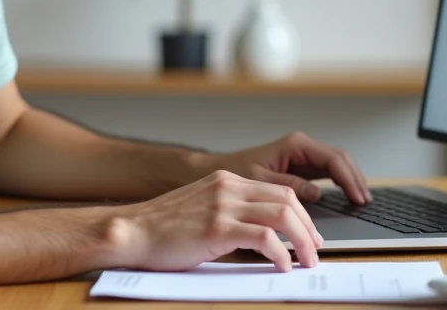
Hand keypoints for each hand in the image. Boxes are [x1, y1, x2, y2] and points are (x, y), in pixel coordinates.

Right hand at [115, 170, 321, 271]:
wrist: (131, 231)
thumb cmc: (162, 229)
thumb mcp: (202, 209)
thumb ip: (230, 213)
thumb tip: (263, 237)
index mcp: (227, 181)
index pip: (278, 190)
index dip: (301, 215)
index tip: (308, 235)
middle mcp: (228, 187)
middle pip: (287, 200)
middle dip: (308, 227)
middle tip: (314, 250)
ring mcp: (223, 205)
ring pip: (282, 215)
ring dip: (301, 241)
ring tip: (306, 261)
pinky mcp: (217, 227)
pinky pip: (264, 237)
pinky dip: (280, 253)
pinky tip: (282, 265)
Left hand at [206, 131, 370, 204]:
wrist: (217, 170)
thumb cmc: (234, 172)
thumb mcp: (259, 181)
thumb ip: (288, 186)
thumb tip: (316, 194)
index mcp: (295, 145)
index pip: (332, 159)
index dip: (349, 179)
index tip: (358, 198)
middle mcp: (302, 147)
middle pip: (340, 159)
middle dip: (355, 179)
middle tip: (365, 202)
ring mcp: (303, 156)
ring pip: (337, 164)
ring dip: (351, 180)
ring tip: (361, 201)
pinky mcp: (301, 166)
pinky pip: (328, 172)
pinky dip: (341, 183)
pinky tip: (348, 197)